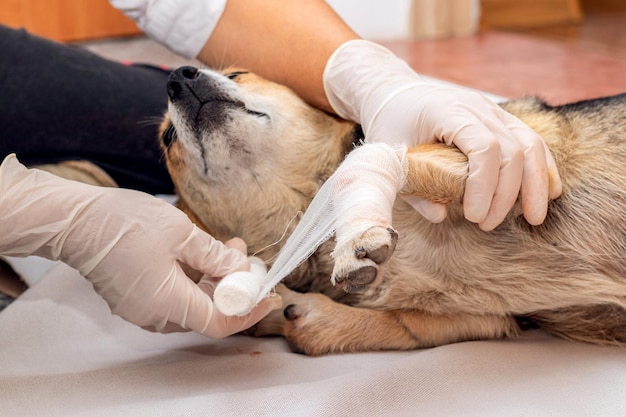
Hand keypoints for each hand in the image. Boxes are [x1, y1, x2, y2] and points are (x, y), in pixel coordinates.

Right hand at [0, 155, 280, 336]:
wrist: (73, 221)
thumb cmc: (123, 224)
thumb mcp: (181, 234)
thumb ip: (216, 257)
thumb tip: (241, 270)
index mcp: (168, 303)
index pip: (220, 322)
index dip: (249, 311)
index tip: (269, 294)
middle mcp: (154, 315)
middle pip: (207, 311)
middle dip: (233, 286)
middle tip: (246, 256)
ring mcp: (141, 308)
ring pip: (191, 302)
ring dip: (214, 279)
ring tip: (227, 246)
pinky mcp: (134, 297)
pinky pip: (173, 296)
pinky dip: (193, 279)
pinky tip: (201, 252)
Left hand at [323, 40, 561, 230]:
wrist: (394, 93)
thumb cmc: (390, 124)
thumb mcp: (390, 157)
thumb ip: (413, 189)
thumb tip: (441, 217)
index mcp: (448, 112)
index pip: (484, 148)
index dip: (485, 186)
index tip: (473, 216)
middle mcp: (477, 107)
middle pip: (512, 150)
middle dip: (507, 194)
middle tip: (488, 225)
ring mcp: (492, 110)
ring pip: (531, 144)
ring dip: (535, 184)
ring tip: (533, 218)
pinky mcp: (500, 118)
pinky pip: (531, 140)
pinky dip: (543, 167)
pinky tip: (548, 192)